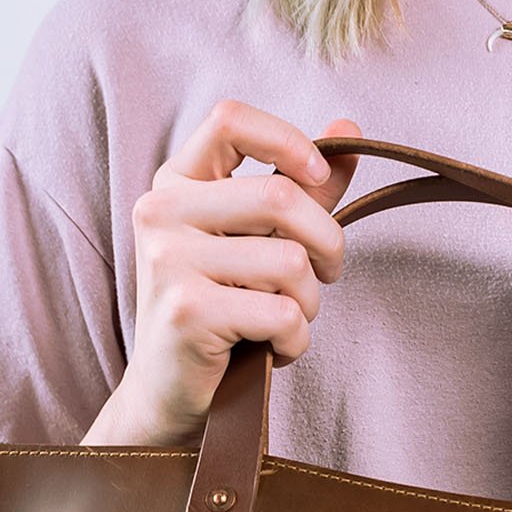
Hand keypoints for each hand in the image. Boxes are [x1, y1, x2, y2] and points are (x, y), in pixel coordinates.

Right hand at [84, 102, 362, 446]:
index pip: (231, 119)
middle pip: (279, 197)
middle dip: (327, 242)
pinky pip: (281, 314)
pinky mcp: (187, 311)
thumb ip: (300, 187)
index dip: (288, 141)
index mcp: (176, 183)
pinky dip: (296, 341)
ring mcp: (169, 260)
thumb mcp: (255, 240)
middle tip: (327, 274)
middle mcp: (162, 212)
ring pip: (288, 261)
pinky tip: (274, 351)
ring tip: (287, 321)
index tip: (318, 177)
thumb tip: (349, 130)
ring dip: (309, 301)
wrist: (169, 392)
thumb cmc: (220, 310)